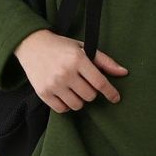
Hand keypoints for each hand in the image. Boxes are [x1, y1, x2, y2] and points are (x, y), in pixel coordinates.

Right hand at [14, 31, 128, 112]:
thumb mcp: (83, 48)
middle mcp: (65, 72)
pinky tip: (64, 94)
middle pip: (90, 96)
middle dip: (91, 92)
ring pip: (77, 105)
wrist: (32, 45)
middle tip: (84, 84)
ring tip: (74, 89)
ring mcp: (53, 84)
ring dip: (79, 100)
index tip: (116, 98)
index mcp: (77, 59)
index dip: (110, 92)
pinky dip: (66, 105)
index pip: (99, 82)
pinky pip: (62, 109)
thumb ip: (104, 61)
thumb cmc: (61, 47)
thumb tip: (124, 73)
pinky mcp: (43, 93)